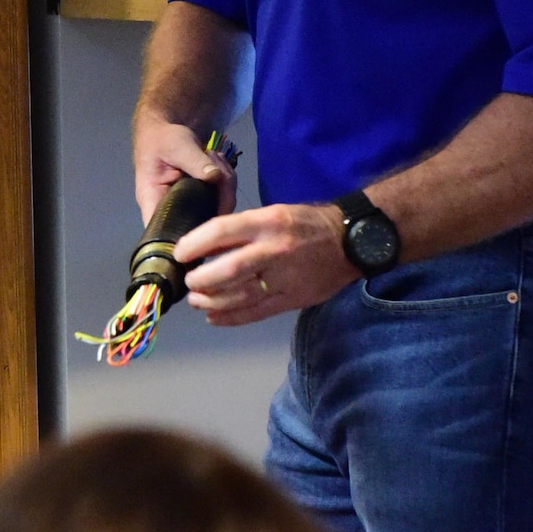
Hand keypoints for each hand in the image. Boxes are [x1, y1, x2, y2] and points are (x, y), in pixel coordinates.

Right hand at [131, 113, 233, 224]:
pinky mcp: (204, 200)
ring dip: (225, 182)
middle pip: (201, 222)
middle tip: (216, 166)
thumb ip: (195, 161)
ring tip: (212, 156)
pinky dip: (227, 179)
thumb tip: (215, 177)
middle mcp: (172, 211)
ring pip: (218, 209)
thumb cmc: (162, 140)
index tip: (211, 218)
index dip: (187, 236)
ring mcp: (191, 207)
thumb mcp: (176, 145)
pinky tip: (217, 160)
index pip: (165, 233)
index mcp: (154, 202)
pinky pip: (223, 198)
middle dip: (219, 196)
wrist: (166, 131)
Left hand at [175, 201, 356, 325]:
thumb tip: (204, 247)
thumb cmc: (306, 223)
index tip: (180, 254)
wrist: (352, 240)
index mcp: (268, 222)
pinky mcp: (293, 299)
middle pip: (228, 269)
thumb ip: (242, 231)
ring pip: (240, 295)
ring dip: (212, 301)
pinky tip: (214, 317)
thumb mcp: (274, 213)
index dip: (195, 244)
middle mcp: (275, 249)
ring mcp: (285, 278)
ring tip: (197, 301)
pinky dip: (231, 317)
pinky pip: (257, 312)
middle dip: (202, 279)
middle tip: (189, 282)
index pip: (222, 231)